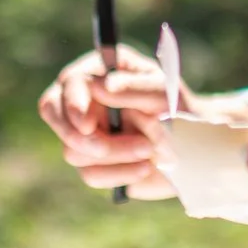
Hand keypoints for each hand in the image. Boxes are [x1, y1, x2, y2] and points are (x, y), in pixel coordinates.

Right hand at [39, 43, 188, 198]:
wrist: (196, 147)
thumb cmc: (181, 109)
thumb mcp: (165, 93)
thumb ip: (136, 87)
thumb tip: (101, 86)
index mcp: (100, 72)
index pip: (69, 83)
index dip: (72, 103)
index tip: (88, 124)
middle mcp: (86, 99)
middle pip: (52, 112)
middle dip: (76, 134)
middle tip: (102, 146)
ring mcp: (86, 133)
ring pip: (73, 150)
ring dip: (113, 155)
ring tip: (149, 150)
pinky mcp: (94, 163)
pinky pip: (90, 174)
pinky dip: (118, 174)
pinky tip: (145, 167)